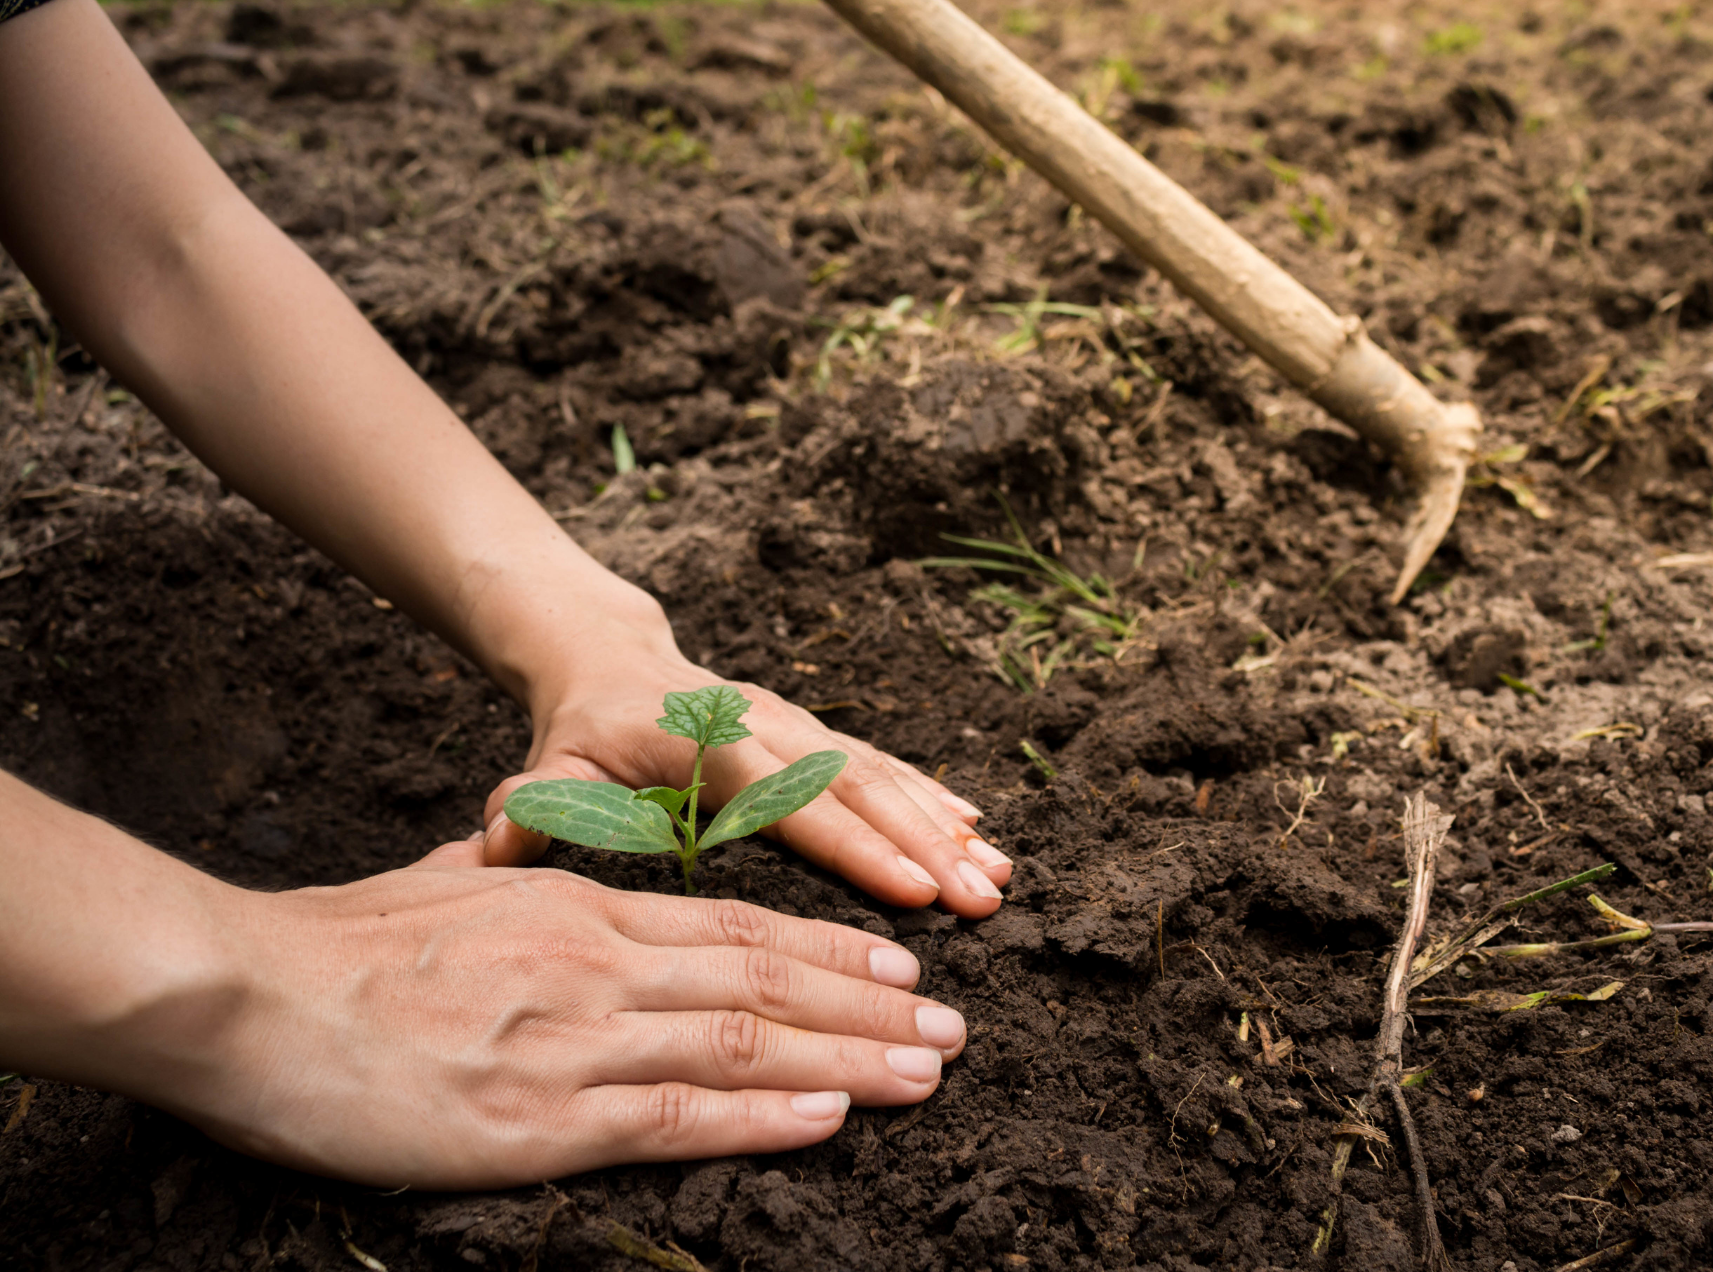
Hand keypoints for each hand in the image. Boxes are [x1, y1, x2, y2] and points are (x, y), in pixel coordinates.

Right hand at [156, 837, 965, 1188]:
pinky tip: (830, 1114)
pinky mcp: (537, 1117)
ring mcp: (575, 1039)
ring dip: (851, 1060)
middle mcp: (599, 964)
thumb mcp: (445, 885)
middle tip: (954, 1029)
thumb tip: (520, 851)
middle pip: (767, 980)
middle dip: (873, 1007)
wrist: (244, 990)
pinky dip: (765, 1112)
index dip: (830, 952)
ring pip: (745, 1041)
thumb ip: (506, 873)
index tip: (899, 968)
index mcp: (580, 909)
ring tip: (928, 1072)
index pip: (736, 928)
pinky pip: (676, 1112)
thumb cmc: (336, 943)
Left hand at [482, 590, 1011, 917]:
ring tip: (998, 873)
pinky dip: (930, 795)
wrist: (604, 654)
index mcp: (708, 746)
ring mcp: (797, 724)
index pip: (790, 804)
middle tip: (983, 899)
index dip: (855, 849)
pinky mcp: (812, 729)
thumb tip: (493, 851)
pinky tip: (977, 828)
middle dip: (925, 846)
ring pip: (881, 775)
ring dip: (941, 825)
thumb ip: (533, 811)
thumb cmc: (578, 730)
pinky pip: (881, 763)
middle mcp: (766, 728)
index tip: (914, 890)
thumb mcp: (548, 768)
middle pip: (856, 790)